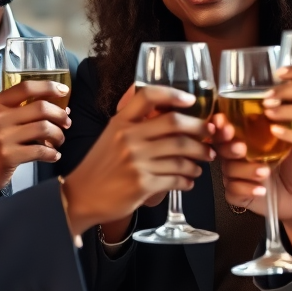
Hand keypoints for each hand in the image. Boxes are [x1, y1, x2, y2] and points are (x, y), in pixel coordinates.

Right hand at [0, 80, 71, 197]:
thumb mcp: (3, 119)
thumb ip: (25, 109)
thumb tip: (62, 106)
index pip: (26, 87)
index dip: (49, 87)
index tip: (64, 91)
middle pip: (41, 107)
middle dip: (60, 115)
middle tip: (66, 122)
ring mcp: (2, 137)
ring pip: (44, 128)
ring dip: (58, 135)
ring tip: (59, 140)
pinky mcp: (8, 156)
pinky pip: (40, 150)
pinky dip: (52, 153)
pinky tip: (54, 155)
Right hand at [61, 86, 213, 236]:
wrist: (81, 196)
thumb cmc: (101, 166)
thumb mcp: (111, 136)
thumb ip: (134, 123)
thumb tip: (167, 111)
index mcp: (121, 123)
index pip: (148, 96)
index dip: (173, 94)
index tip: (192, 100)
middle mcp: (129, 138)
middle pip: (175, 124)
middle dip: (199, 129)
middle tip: (209, 135)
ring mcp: (136, 162)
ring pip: (181, 155)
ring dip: (198, 159)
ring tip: (202, 162)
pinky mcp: (142, 184)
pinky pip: (176, 178)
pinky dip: (187, 180)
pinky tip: (189, 180)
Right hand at [211, 113, 291, 256]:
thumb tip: (288, 107)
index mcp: (251, 137)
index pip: (229, 125)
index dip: (221, 123)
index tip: (223, 121)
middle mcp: (240, 154)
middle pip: (221, 146)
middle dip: (228, 145)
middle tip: (241, 147)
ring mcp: (237, 174)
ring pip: (228, 168)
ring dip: (245, 169)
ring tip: (265, 171)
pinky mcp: (238, 193)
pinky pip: (233, 190)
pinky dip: (246, 188)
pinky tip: (262, 189)